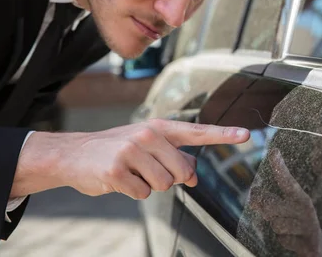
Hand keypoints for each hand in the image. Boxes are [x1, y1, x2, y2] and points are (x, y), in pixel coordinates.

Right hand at [11, 120, 249, 199]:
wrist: (75, 154)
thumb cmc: (117, 149)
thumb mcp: (147, 146)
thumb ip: (174, 158)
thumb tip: (195, 180)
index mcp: (159, 127)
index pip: (197, 131)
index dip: (224, 134)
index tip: (246, 134)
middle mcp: (148, 135)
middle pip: (182, 172)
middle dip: (169, 178)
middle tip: (147, 169)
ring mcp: (132, 151)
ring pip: (163, 185)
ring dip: (149, 186)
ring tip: (132, 172)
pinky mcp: (117, 170)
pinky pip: (142, 193)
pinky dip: (133, 192)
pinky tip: (119, 179)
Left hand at [249, 149, 321, 256]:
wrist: (318, 249)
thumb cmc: (297, 224)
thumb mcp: (286, 210)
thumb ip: (270, 202)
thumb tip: (254, 197)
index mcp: (300, 198)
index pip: (287, 181)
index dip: (280, 167)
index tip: (274, 152)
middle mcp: (305, 209)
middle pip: (272, 205)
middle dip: (265, 207)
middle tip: (265, 208)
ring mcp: (309, 226)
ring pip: (277, 225)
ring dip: (278, 228)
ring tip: (288, 229)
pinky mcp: (309, 243)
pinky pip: (285, 241)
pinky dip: (286, 241)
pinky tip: (294, 240)